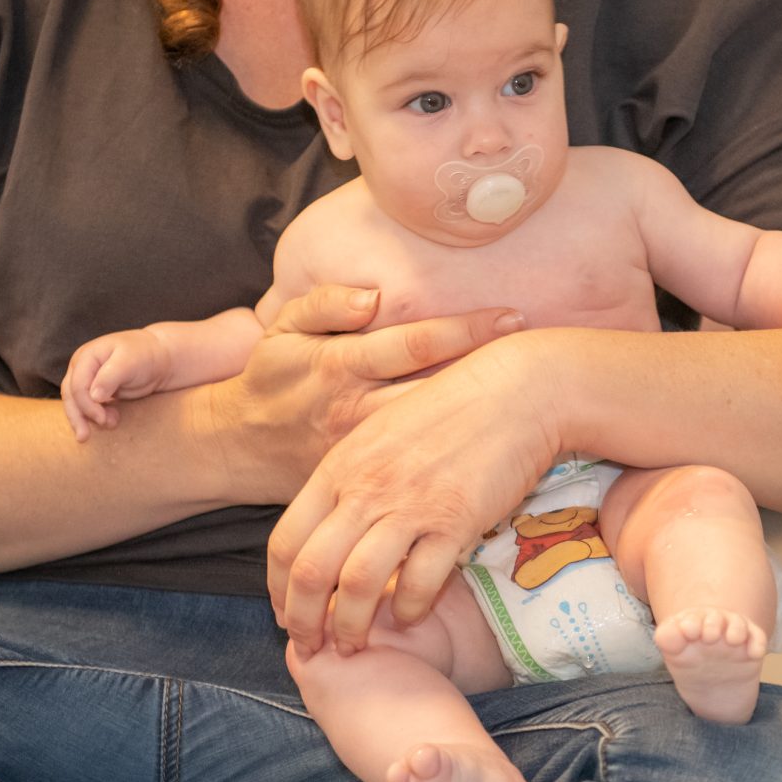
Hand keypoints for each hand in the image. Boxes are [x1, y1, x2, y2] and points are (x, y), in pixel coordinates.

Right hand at [60, 329, 171, 440]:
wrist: (161, 358)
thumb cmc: (146, 355)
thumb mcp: (129, 362)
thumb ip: (110, 377)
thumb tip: (94, 396)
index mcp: (87, 357)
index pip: (77, 385)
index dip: (86, 404)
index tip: (101, 419)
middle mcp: (83, 368)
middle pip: (71, 396)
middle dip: (79, 416)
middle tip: (85, 437)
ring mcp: (88, 379)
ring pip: (77, 403)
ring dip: (87, 419)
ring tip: (110, 425)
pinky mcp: (98, 391)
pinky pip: (89, 407)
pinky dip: (95, 417)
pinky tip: (110, 423)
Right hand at [200, 284, 527, 508]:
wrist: (238, 448)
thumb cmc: (273, 378)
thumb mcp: (284, 329)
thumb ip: (324, 304)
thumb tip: (372, 297)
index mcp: (339, 365)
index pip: (413, 344)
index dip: (465, 329)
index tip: (512, 315)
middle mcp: (356, 410)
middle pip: (435, 390)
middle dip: (490, 372)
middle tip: (543, 354)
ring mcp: (366, 453)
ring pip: (434, 435)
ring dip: (482, 416)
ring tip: (536, 396)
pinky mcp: (368, 485)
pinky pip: (420, 472)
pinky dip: (458, 459)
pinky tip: (502, 446)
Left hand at [267, 333, 559, 653]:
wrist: (516, 391)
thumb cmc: (452, 408)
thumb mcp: (382, 433)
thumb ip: (352, 478)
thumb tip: (331, 525)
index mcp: (340, 467)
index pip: (285, 542)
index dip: (277, 590)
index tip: (285, 614)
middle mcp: (366, 489)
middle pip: (311, 572)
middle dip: (303, 622)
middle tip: (311, 647)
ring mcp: (409, 505)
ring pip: (358, 585)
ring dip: (351, 627)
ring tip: (355, 645)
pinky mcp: (455, 521)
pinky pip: (419, 582)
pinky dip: (409, 609)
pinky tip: (410, 615)